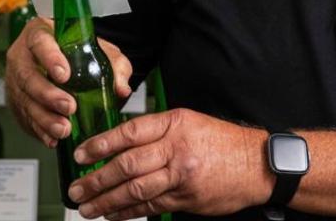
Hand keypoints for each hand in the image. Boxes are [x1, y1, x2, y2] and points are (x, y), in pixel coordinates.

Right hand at [5, 17, 132, 147]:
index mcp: (40, 34)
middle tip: (69, 107)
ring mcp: (15, 81)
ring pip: (24, 100)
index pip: (40, 42)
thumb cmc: (81, 51)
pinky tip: (52, 138)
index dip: (50, 58)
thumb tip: (122, 88)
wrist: (65, 60)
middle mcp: (22, 57)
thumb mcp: (102, 51)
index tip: (64, 75)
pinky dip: (39, 129)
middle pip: (28, 76)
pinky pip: (24, 117)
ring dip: (44, 117)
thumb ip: (115, 66)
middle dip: (48, 94)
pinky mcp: (16, 101)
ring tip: (64, 129)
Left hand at [67, 108, 272, 219]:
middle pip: (126, 165)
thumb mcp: (192, 124)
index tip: (81, 154)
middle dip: (96, 179)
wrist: (258, 165)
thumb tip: (119, 145)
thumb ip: (158, 132)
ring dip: (106, 200)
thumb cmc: (225, 143)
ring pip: (134, 189)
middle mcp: (177, 148)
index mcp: (176, 124)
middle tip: (77, 188)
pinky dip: (127, 212)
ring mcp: (181, 175)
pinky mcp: (185, 198)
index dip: (100, 144)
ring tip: (87, 207)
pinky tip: (113, 214)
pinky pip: (149, 207)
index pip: (129, 132)